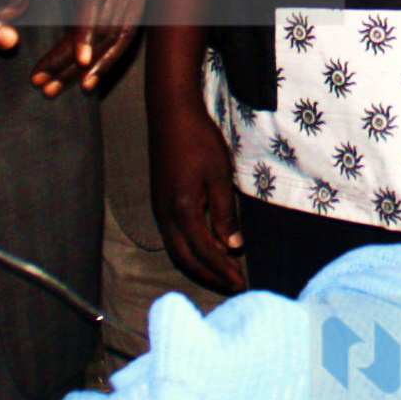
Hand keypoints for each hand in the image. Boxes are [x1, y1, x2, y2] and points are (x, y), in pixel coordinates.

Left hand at [29, 0, 147, 97]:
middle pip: (103, 26)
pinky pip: (128, 32)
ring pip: (117, 35)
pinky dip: (110, 57)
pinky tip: (89, 77)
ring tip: (65, 89)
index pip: (95, 1)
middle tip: (43, 84)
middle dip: (74, 61)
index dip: (87, 33)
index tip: (79, 62)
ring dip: (91, 67)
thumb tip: (6, 11)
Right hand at [150, 99, 245, 293]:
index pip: (204, 252)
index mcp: (182, 210)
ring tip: (223, 273)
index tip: (241, 283)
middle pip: (186, 258)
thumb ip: (225, 213)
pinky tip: (207, 249)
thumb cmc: (198, 140)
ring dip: (200, 265)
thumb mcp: (219, 175)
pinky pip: (174, 237)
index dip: (223, 270)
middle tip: (234, 285)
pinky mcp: (160, 202)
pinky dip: (191, 250)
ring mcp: (159, 209)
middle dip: (210, 275)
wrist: (170, 114)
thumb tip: (233, 247)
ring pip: (177, 250)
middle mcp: (165, 216)